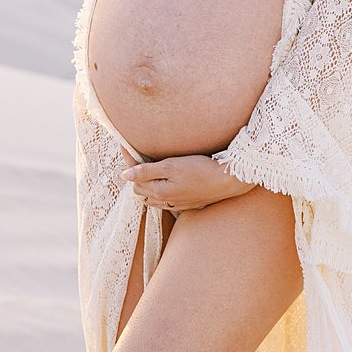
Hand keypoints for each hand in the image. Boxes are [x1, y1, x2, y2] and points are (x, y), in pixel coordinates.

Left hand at [119, 147, 251, 211]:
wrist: (228, 180)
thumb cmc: (200, 170)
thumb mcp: (171, 166)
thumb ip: (146, 171)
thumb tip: (124, 175)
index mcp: (159, 192)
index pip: (134, 179)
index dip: (128, 162)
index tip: (124, 146)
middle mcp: (166, 202)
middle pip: (141, 190)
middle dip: (136, 175)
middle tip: (137, 157)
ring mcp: (177, 205)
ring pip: (152, 198)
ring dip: (147, 186)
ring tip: (148, 170)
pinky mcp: (188, 204)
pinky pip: (166, 202)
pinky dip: (160, 193)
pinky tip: (166, 184)